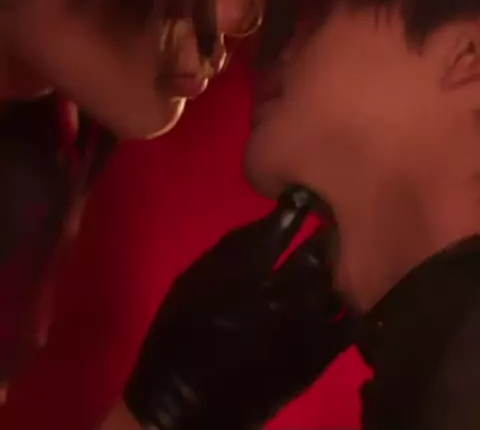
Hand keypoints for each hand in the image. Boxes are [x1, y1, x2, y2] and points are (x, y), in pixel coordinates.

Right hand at [124, 187, 351, 429]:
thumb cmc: (180, 335)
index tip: (305, 197)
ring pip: (335, 286)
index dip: (297, 208)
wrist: (184, 405)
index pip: (281, 227)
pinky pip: (346, 325)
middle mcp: (278, 295)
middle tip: (333, 222)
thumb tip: (268, 224)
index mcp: (243, 272)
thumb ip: (231, 250)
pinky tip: (349, 296)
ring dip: (340, 268)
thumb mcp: (193, 280)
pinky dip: (351, 307)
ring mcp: (300, 328)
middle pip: (317, 253)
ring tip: (346, 256)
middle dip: (327, 234)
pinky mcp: (313, 359)